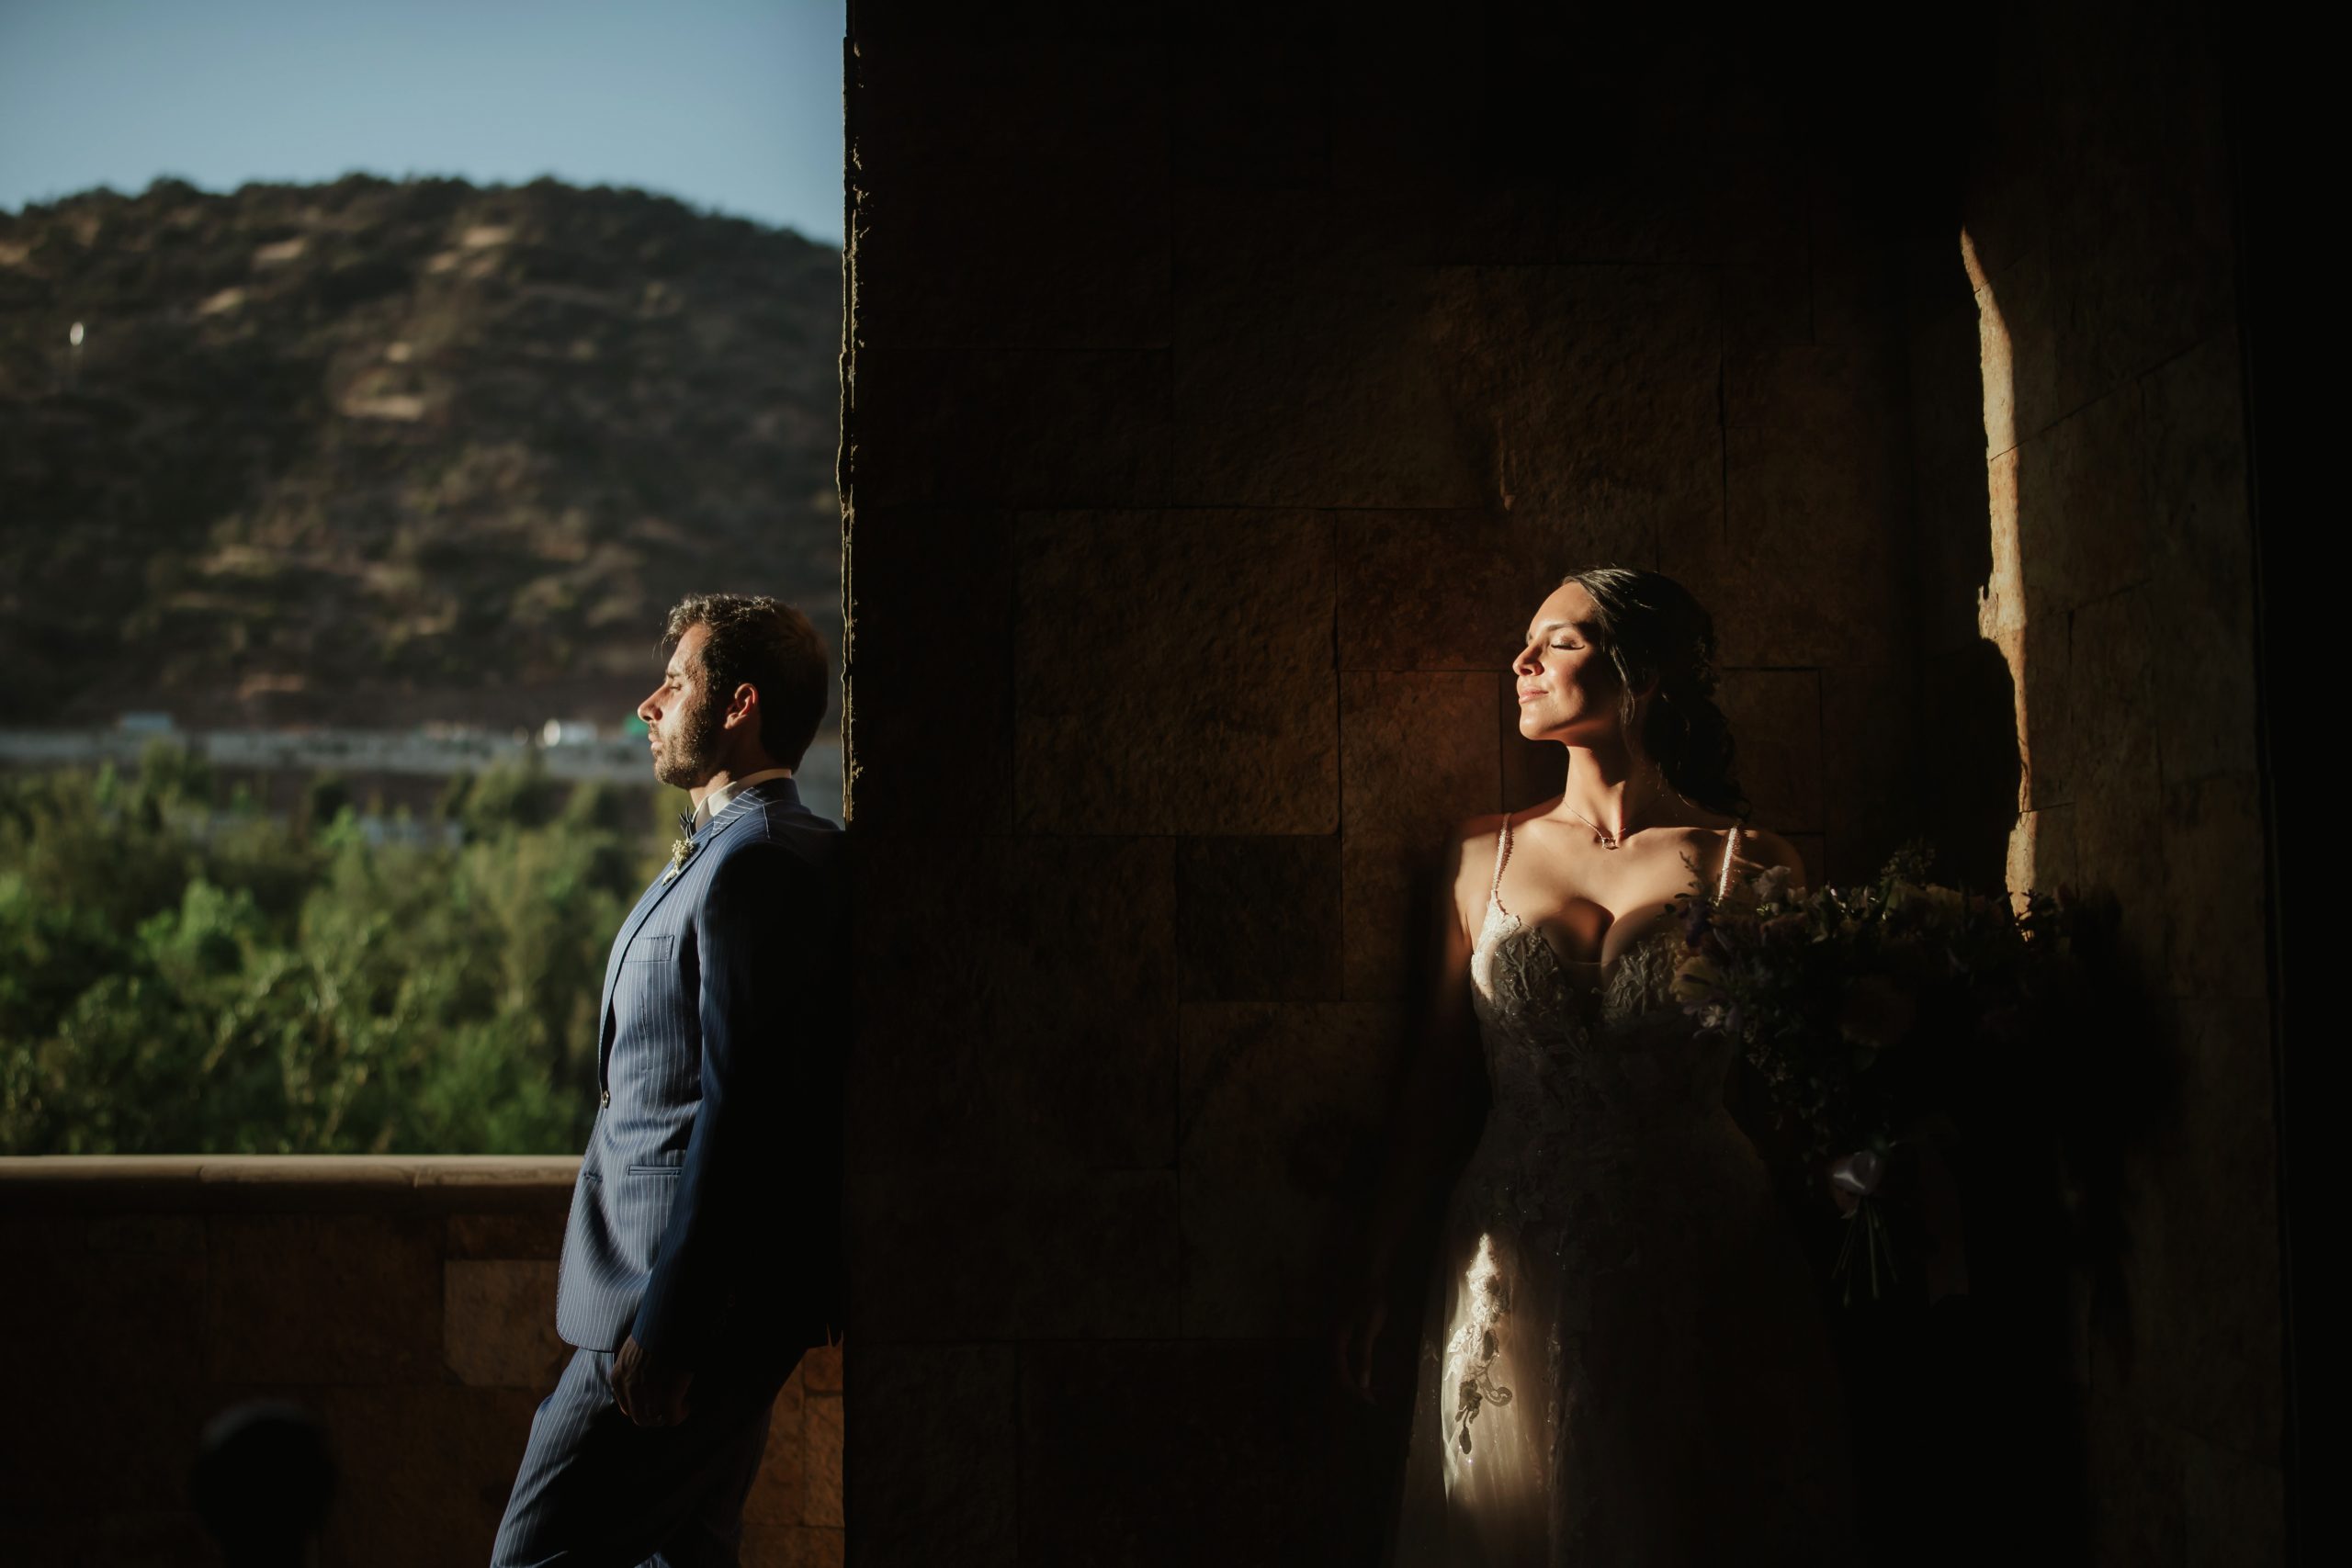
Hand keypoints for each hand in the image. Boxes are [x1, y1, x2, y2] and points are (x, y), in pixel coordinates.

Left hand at [610, 1335, 692, 1426]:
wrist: (670, 1320)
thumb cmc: (654, 1331)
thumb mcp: (633, 1349)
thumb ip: (631, 1367)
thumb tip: (643, 1376)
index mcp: (619, 1376)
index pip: (625, 1406)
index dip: (641, 1407)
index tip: (653, 1403)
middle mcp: (630, 1387)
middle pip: (639, 1417)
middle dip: (653, 1418)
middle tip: (667, 1411)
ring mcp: (648, 1391)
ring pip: (654, 1419)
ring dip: (666, 1417)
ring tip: (678, 1407)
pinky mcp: (669, 1393)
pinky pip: (672, 1416)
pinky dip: (680, 1415)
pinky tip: (686, 1406)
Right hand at [1332, 1284, 1387, 1405]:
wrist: (1367, 1276)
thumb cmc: (1370, 1300)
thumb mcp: (1369, 1328)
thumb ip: (1364, 1355)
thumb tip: (1361, 1383)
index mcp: (1336, 1342)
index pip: (1341, 1375)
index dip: (1354, 1391)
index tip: (1369, 1401)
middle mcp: (1332, 1341)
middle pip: (1338, 1372)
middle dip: (1354, 1389)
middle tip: (1372, 1400)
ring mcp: (1336, 1337)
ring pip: (1341, 1365)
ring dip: (1354, 1379)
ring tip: (1370, 1390)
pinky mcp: (1343, 1333)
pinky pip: (1345, 1357)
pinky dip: (1355, 1368)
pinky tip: (1366, 1370)